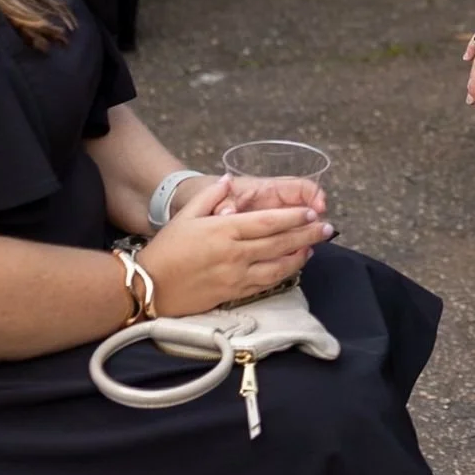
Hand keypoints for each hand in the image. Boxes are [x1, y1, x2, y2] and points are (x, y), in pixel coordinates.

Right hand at [135, 175, 332, 317]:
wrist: (147, 287)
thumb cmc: (166, 250)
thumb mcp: (185, 216)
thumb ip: (212, 197)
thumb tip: (230, 180)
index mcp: (224, 230)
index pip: (268, 222)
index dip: (293, 217)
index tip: (311, 212)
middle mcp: (235, 253)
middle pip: (279, 242)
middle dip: (307, 234)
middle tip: (327, 227)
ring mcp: (236, 276)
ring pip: (278, 265)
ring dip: (300, 255)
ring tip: (315, 246)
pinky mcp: (233, 293)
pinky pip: (266, 283)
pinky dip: (284, 273)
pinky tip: (294, 266)